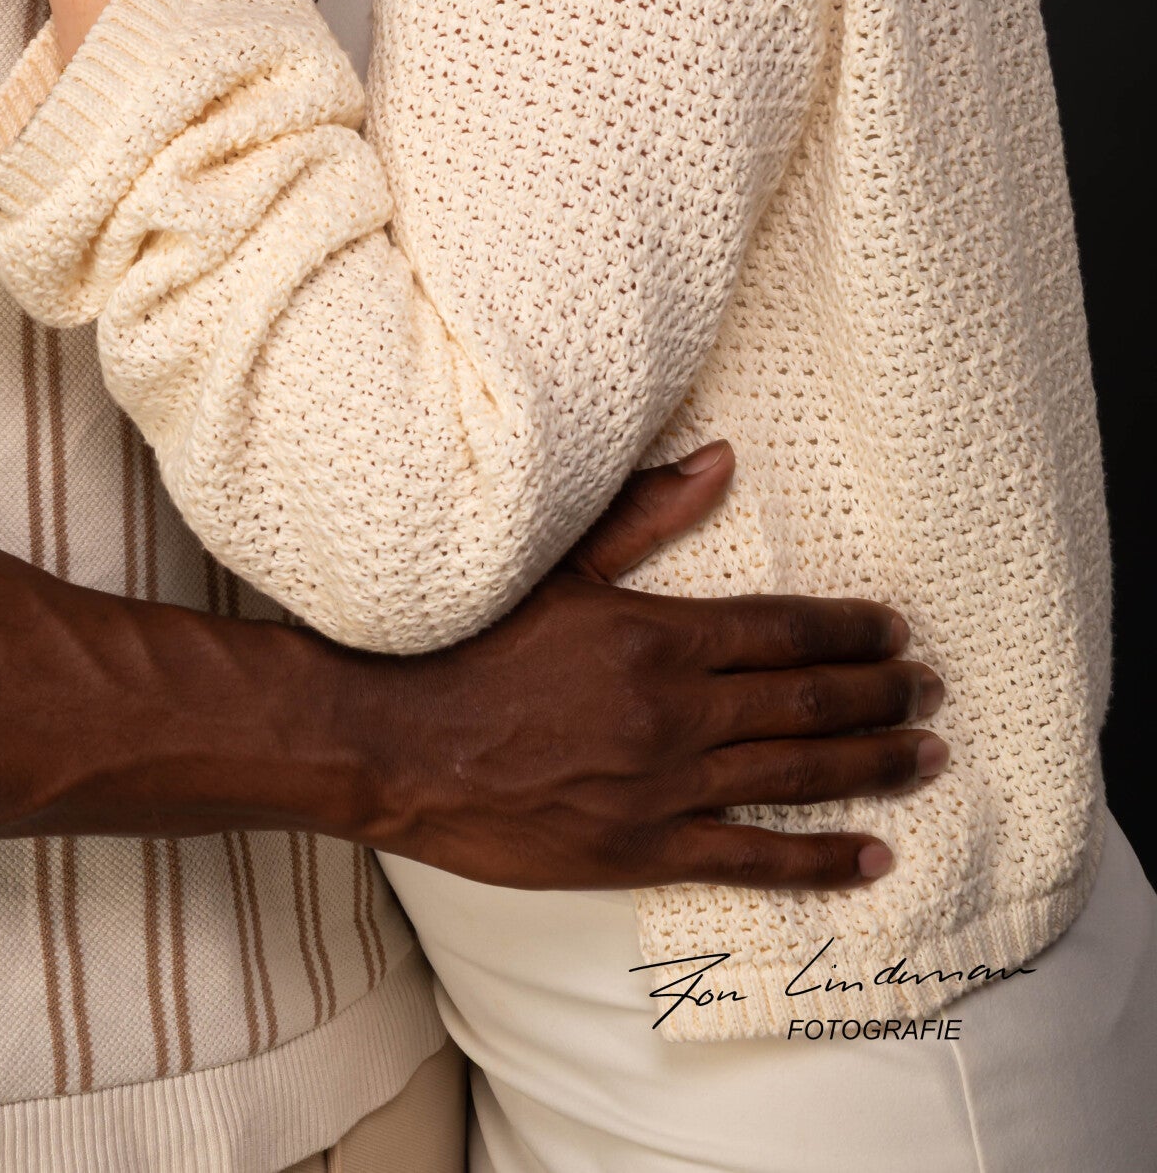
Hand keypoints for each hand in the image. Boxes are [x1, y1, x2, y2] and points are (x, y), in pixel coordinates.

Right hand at [361, 443, 945, 888]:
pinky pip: (752, 860)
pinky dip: (820, 860)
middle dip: (880, 695)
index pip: (782, 629)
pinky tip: (873, 856)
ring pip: (795, 775)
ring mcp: (662, 788)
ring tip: (927, 756)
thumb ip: (645, 515)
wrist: (389, 740)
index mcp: (654, 634)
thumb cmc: (462, 642)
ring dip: (872, 766)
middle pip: (806, 701)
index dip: (850, 630)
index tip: (894, 629)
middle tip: (932, 689)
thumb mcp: (554, 564)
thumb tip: (720, 461)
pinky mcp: (640, 851)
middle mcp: (673, 712)